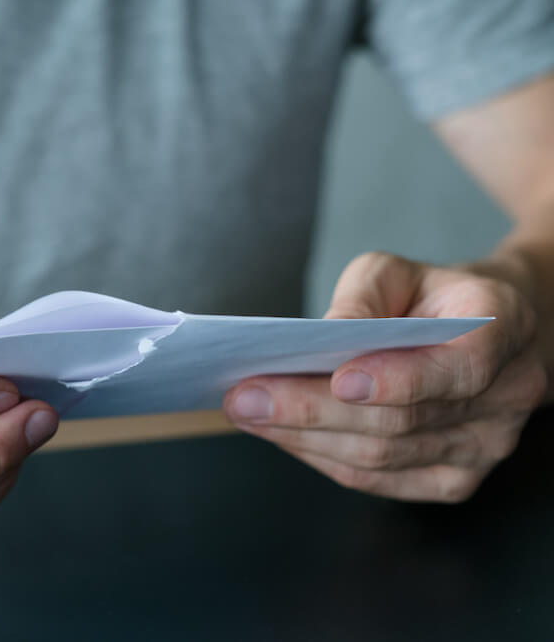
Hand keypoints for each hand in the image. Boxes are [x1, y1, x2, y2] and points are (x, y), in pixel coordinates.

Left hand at [224, 252, 547, 501]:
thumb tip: (323, 337)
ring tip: (248, 414)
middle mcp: (508, 396)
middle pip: (401, 422)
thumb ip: (362, 297)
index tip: (339, 380)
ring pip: (383, 458)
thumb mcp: (396, 272)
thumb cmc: (428, 297)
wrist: (480, 333)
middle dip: (313, 411)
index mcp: (503, 329)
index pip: (459, 367)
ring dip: (305, 439)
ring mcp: (486, 447)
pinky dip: (321, 457)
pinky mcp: (455, 480)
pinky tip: (281, 434)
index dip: (399, 380)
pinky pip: (379, 481)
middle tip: (247, 398)